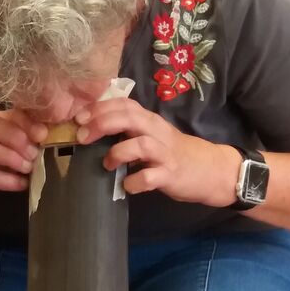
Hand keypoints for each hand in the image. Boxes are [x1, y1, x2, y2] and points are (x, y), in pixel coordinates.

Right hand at [0, 109, 47, 201]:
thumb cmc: (4, 155)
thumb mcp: (19, 143)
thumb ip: (34, 137)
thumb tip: (60, 137)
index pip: (12, 114)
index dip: (28, 123)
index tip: (43, 135)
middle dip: (17, 140)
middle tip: (34, 154)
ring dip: (9, 158)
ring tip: (28, 168)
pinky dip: (5, 180)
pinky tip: (21, 184)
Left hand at [74, 98, 240, 205]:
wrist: (211, 169)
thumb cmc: (174, 152)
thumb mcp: (152, 134)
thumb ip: (129, 129)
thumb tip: (92, 130)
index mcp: (149, 120)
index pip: (123, 104)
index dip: (99, 108)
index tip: (78, 117)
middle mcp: (157, 132)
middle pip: (128, 118)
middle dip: (101, 124)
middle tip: (82, 136)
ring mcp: (165, 153)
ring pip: (140, 144)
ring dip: (117, 153)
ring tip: (106, 164)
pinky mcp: (170, 175)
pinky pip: (150, 177)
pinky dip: (134, 182)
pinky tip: (126, 186)